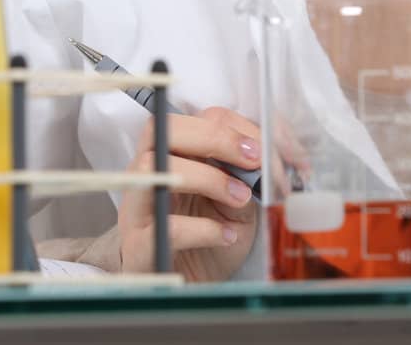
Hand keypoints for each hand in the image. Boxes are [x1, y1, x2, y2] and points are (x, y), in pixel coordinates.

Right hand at [116, 106, 261, 280]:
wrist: (190, 292)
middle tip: (253, 159)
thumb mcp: (237, 201)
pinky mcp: (139, 246)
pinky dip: (205, 228)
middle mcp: (148, 175)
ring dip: (206, 178)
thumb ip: (246, 174)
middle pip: (162, 128)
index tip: (266, 148)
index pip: (194, 119)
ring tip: (240, 199)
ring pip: (154, 168)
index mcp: (174, 157)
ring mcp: (138, 209)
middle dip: (215, 137)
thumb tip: (272, 154)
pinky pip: (166, 226)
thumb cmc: (211, 241)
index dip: (235, 127)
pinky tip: (226, 236)